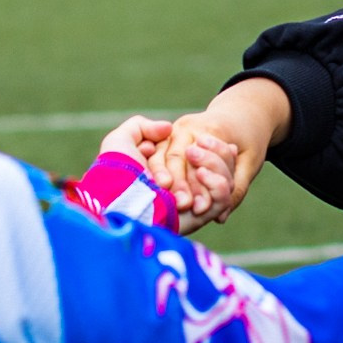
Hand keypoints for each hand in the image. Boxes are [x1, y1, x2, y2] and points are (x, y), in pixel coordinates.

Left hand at [101, 116, 237, 227]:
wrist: (119, 197)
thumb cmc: (117, 171)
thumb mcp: (121, 141)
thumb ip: (143, 127)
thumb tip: (168, 127)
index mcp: (171, 173)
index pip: (202, 156)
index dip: (211, 145)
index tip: (204, 137)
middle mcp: (185, 188)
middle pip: (220, 167)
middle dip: (217, 152)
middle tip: (200, 141)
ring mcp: (195, 202)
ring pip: (226, 179)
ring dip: (216, 163)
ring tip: (193, 154)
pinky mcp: (201, 215)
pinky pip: (224, 198)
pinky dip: (217, 182)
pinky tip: (202, 172)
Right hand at [151, 79, 291, 229]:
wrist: (242, 115)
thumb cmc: (249, 141)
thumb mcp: (250, 162)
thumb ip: (237, 188)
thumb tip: (220, 217)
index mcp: (208, 127)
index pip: (191, 156)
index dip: (192, 183)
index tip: (196, 208)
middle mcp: (186, 126)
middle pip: (174, 157)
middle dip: (177, 185)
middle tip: (182, 208)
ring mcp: (174, 131)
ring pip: (160, 157)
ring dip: (163, 180)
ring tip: (169, 205)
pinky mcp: (168, 140)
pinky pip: (158, 157)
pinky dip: (158, 174)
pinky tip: (158, 193)